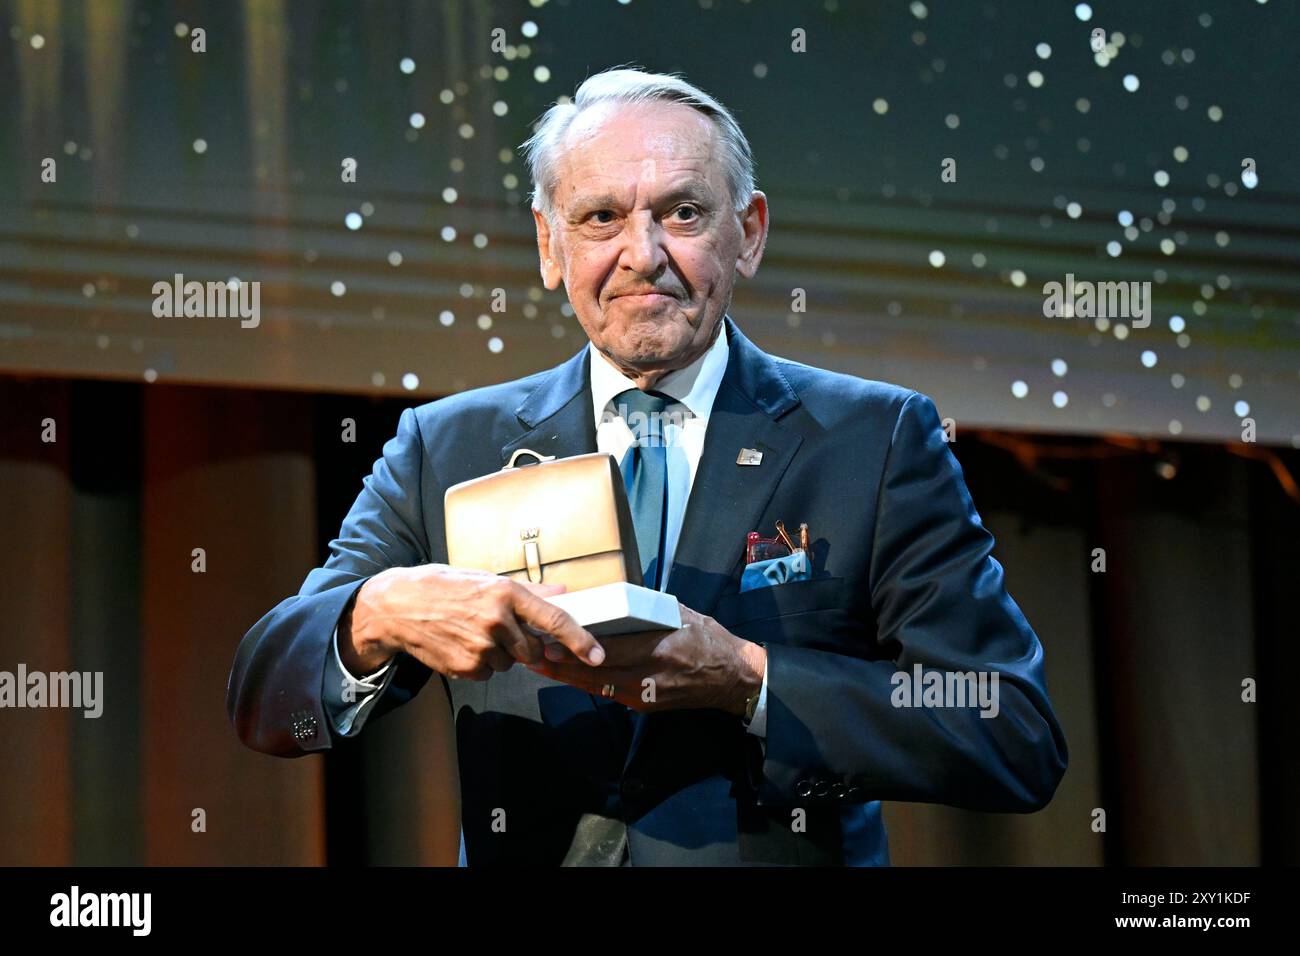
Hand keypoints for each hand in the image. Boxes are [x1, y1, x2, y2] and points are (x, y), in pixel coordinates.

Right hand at [340, 565, 604, 679]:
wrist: (398, 606)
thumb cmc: (445, 587)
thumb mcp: (486, 579)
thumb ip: (529, 591)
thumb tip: (563, 591)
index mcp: (506, 593)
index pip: (555, 619)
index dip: (580, 640)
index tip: (597, 654)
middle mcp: (497, 620)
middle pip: (534, 650)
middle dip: (524, 646)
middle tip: (498, 629)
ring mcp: (481, 646)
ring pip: (510, 663)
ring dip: (499, 654)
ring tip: (471, 633)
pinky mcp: (466, 667)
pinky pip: (488, 673)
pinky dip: (480, 664)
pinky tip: (460, 645)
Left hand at [524, 603, 765, 715]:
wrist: (732, 678)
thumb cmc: (709, 639)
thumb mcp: (682, 615)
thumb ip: (650, 610)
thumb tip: (617, 598)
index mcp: (661, 648)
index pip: (611, 651)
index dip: (577, 650)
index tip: (552, 643)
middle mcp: (650, 676)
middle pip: (595, 674)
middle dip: (561, 667)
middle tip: (533, 656)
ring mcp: (646, 695)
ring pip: (597, 688)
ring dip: (567, 678)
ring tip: (541, 666)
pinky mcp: (644, 705)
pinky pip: (608, 694)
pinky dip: (586, 684)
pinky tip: (568, 676)